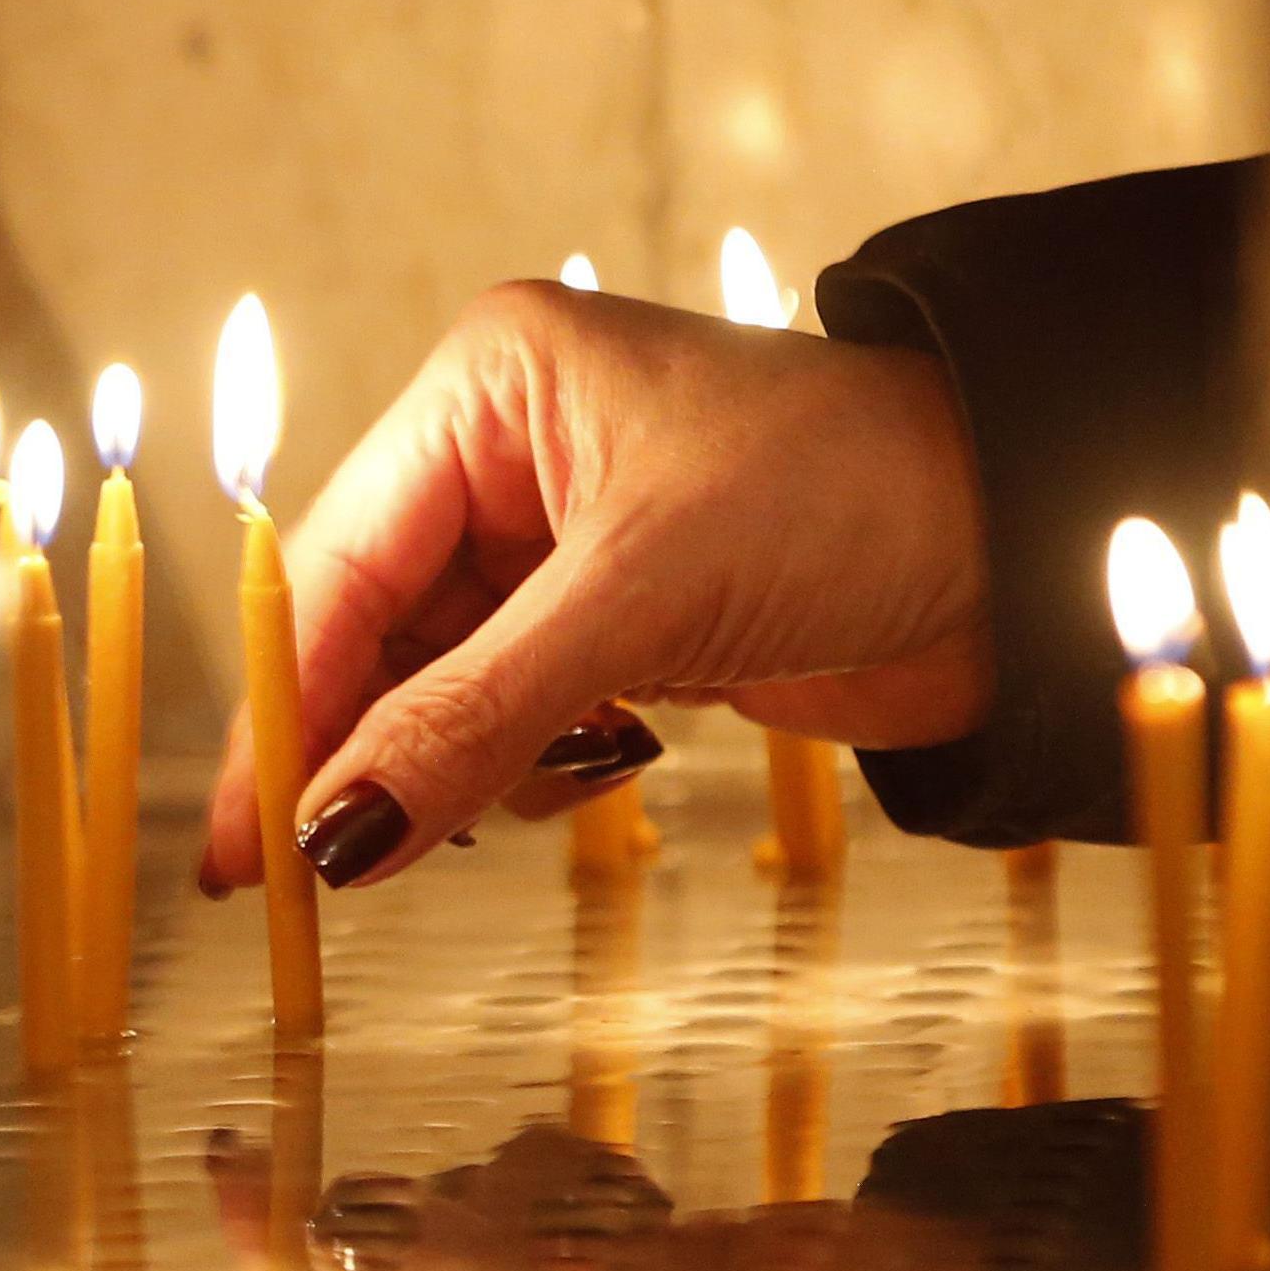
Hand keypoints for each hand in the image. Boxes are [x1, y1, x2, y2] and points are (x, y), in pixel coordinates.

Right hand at [199, 283, 989, 894]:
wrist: (1027, 546)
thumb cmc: (852, 496)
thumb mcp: (640, 605)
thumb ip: (473, 722)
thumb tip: (336, 836)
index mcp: (487, 387)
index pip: (334, 566)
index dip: (284, 710)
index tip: (242, 843)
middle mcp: (509, 454)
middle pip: (373, 635)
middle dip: (368, 750)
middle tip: (316, 883)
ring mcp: (566, 544)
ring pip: (442, 690)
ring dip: (467, 764)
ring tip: (555, 775)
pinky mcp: (625, 624)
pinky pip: (517, 716)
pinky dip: (535, 765)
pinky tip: (608, 761)